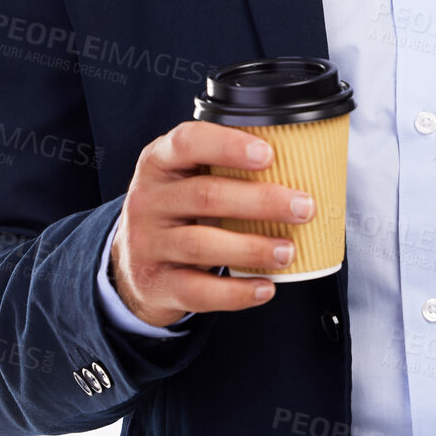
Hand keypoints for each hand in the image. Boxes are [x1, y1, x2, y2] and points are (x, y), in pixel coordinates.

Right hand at [109, 120, 317, 325]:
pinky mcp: (156, 284)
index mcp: (159, 161)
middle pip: (206, 195)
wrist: (131, 263)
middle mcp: (148, 199)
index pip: (188, 142)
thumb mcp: (186, 176)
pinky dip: (236, 293)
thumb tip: (301, 162)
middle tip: (304, 207)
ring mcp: (148, 244)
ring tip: (288, 251)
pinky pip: (199, 290)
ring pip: (203, 245)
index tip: (269, 154)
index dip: (228, 145)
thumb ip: (223, 165)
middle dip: (262, 201)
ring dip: (253, 248)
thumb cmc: (177, 208)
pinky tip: (266, 288)